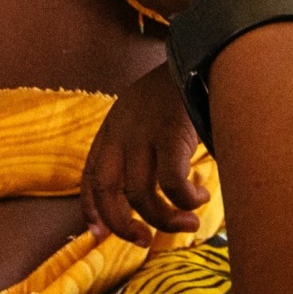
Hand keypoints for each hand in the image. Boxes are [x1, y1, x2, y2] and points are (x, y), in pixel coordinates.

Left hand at [81, 67, 209, 245]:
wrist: (202, 52)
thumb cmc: (180, 89)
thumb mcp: (147, 113)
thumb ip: (142, 145)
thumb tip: (152, 188)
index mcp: (112, 127)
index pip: (90, 175)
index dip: (91, 208)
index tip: (100, 233)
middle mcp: (120, 131)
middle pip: (106, 190)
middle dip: (120, 224)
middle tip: (143, 240)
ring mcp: (144, 132)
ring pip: (141, 195)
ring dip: (165, 219)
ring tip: (189, 222)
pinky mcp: (171, 134)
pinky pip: (171, 183)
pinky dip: (185, 200)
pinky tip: (201, 198)